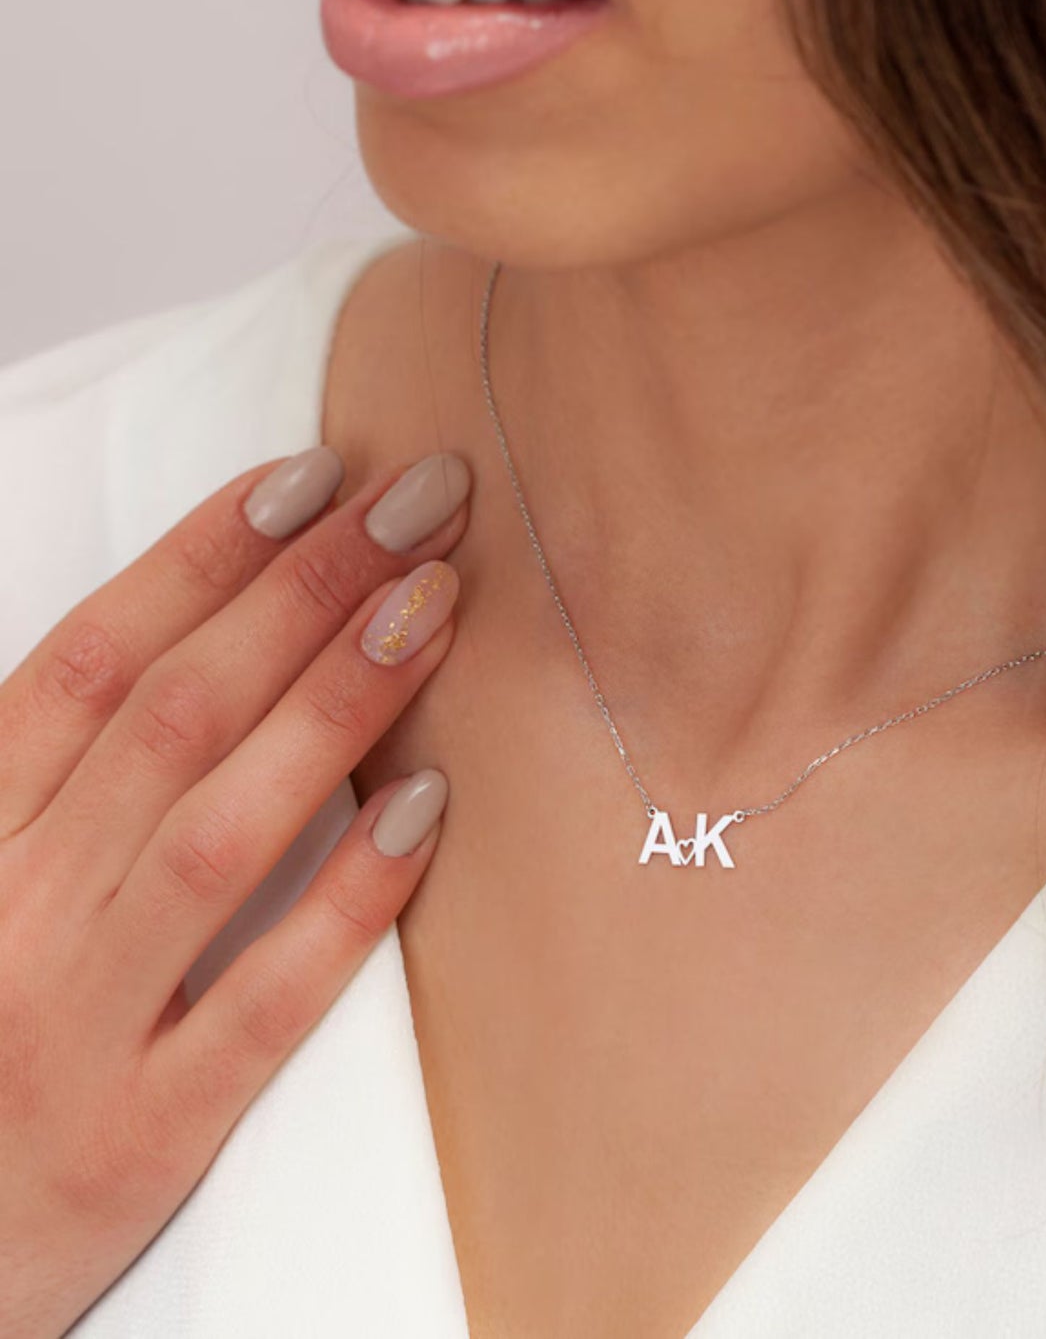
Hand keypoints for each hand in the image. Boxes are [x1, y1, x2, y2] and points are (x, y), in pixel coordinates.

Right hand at [0, 446, 470, 1336]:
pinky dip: (344, 899)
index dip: (206, 556)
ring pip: (216, 828)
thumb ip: (61, 777)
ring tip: (435, 608)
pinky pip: (259, 1001)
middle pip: (173, 714)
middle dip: (305, 591)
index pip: (93, 659)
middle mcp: (8, 911)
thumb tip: (200, 638)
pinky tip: (428, 810)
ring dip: (334, 707)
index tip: (315, 478)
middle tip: (419, 502)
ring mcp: (69, 1026)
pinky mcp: (135, 1135)